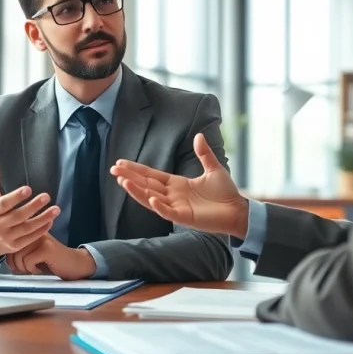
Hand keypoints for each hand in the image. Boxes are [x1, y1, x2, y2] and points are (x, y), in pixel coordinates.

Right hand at [0, 161, 59, 256]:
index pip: (3, 204)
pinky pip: (30, 238)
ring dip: (43, 219)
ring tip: (56, 209)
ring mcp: (7, 238)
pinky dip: (41, 230)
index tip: (28, 189)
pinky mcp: (15, 247)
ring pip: (27, 228)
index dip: (15, 197)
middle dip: (33, 206)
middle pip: (18, 216)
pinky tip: (51, 221)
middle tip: (47, 196)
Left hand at [6, 236, 96, 279]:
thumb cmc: (52, 262)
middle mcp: (35, 231)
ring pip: (19, 255)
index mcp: (31, 230)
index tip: (16, 267)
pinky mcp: (47, 248)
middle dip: (15, 265)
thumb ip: (21, 251)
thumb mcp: (34, 254)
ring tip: (33, 270)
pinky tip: (39, 270)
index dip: (10, 258)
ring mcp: (42, 238)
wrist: (75, 264)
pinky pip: (28, 260)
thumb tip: (6, 260)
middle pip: (12, 248)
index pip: (10, 242)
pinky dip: (31, 269)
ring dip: (24, 268)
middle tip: (25, 271)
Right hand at [109, 133, 248, 236]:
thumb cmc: (226, 193)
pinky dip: (159, 206)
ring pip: (151, 199)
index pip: (151, 175)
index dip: (136, 169)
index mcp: (176, 184)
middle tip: (113, 169)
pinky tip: (151, 199)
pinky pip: (168, 212)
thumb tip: (198, 135)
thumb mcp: (213, 169)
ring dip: (137, 191)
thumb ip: (203, 154)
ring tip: (123, 181)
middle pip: (146, 185)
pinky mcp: (185, 218)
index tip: (121, 162)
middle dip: (130, 177)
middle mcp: (173, 196)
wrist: (239, 210)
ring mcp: (177, 207)